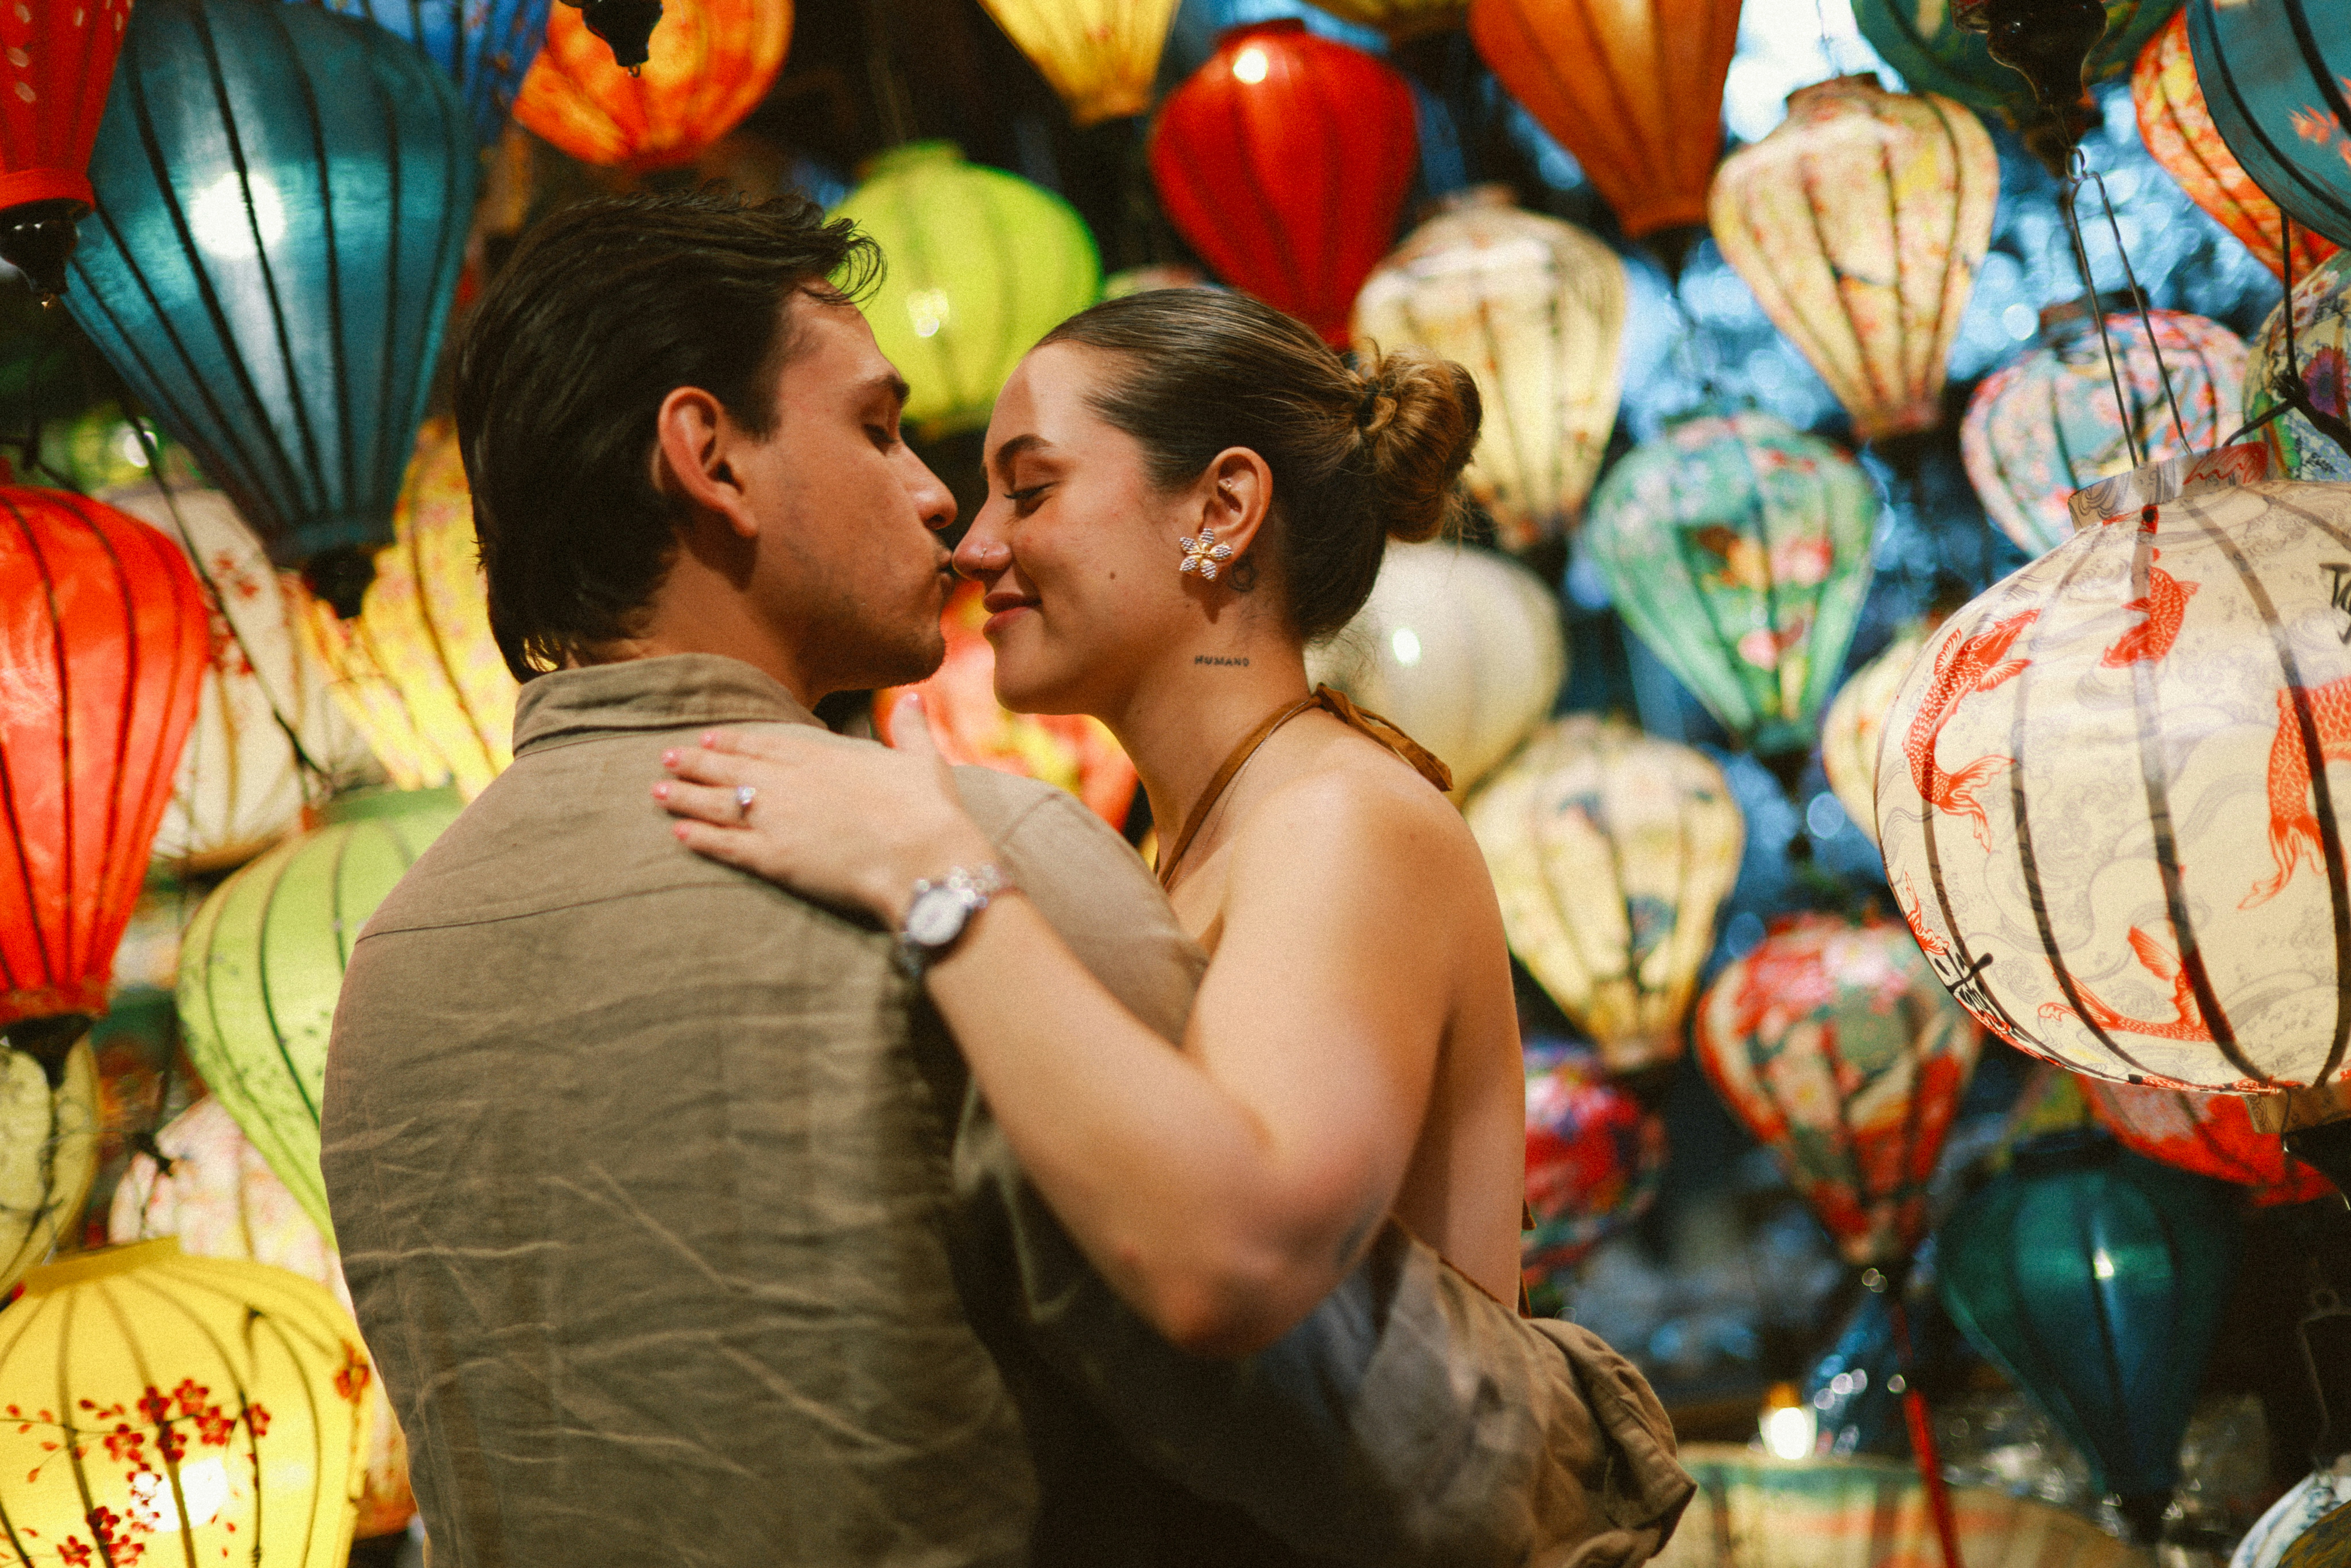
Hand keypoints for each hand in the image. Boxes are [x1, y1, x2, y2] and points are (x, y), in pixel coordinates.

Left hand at [654, 694, 996, 923]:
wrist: (921, 856)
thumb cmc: (927, 811)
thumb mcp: (922, 761)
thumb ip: (909, 728)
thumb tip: (912, 697)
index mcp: (822, 758)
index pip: (765, 745)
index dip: (734, 742)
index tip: (709, 737)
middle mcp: (790, 784)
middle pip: (732, 770)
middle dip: (697, 763)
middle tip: (667, 757)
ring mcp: (777, 820)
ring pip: (718, 804)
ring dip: (686, 796)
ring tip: (657, 790)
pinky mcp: (774, 858)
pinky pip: (726, 845)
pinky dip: (700, 838)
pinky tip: (678, 833)